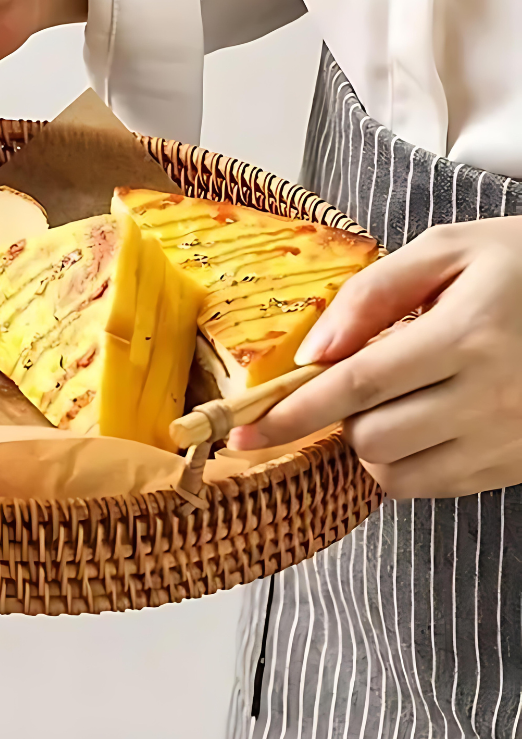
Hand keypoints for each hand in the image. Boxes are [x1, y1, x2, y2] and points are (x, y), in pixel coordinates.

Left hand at [228, 218, 521, 498]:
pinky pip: (435, 488)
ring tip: (392, 402)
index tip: (244, 432)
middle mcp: (490, 397)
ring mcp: (507, 440)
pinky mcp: (516, 466)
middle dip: (339, 419)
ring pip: (397, 474)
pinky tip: (421, 424)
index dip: (292, 413)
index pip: (356, 386)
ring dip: (370, 445)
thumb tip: (315, 350)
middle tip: (357, 383)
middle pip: (371, 438)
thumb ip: (373, 292)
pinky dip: (406, 465)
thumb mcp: (450, 251)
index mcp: (468, 334)